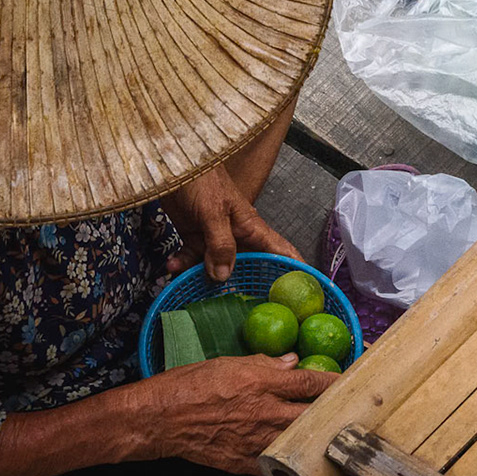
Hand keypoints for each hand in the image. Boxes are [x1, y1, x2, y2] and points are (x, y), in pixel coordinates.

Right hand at [134, 353, 338, 472]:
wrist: (159, 419)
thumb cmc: (189, 385)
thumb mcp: (229, 362)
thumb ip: (265, 363)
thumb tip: (292, 361)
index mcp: (261, 383)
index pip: (310, 382)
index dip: (336, 381)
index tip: (354, 380)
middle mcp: (264, 412)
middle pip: (313, 414)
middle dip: (335, 411)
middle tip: (352, 409)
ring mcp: (256, 441)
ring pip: (300, 441)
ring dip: (317, 436)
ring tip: (332, 432)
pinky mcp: (244, 463)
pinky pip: (277, 464)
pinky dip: (290, 459)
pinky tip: (298, 455)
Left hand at [161, 162, 299, 280]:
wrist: (171, 164)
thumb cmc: (201, 178)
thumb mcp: (213, 212)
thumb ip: (220, 244)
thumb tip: (223, 276)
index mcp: (250, 226)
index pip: (279, 250)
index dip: (294, 269)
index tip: (305, 291)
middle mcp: (237, 235)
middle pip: (246, 265)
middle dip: (243, 285)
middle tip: (240, 311)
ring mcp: (215, 236)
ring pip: (216, 266)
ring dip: (203, 277)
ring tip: (190, 287)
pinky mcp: (195, 235)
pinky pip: (192, 257)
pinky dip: (182, 264)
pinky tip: (172, 267)